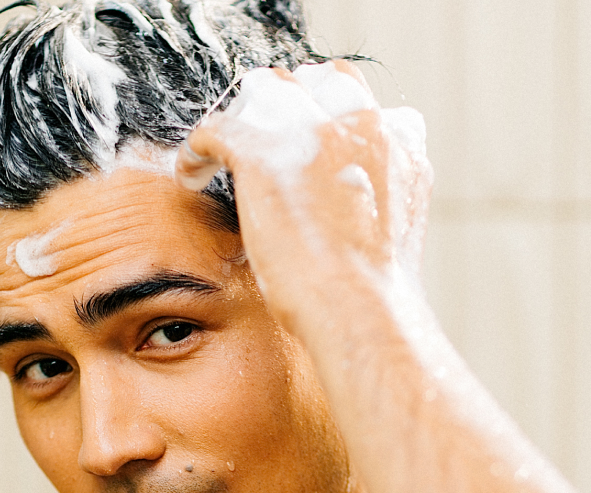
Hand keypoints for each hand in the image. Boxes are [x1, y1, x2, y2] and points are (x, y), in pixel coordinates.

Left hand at [175, 62, 433, 330]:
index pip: (352, 94)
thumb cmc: (375, 298)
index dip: (320, 114)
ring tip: (226, 154)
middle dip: (282, 106)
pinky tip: (193, 174)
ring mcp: (311, 134)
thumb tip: (352, 206)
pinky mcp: (263, 156)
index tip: (300, 142)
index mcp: (397, 142)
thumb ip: (377, 196)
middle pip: (309, 81)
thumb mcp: (397, 230)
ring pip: (263, 92)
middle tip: (259, 144)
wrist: (362, 314)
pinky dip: (198, 149)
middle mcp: (360, 124)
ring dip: (244, 119)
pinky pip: (215, 129)